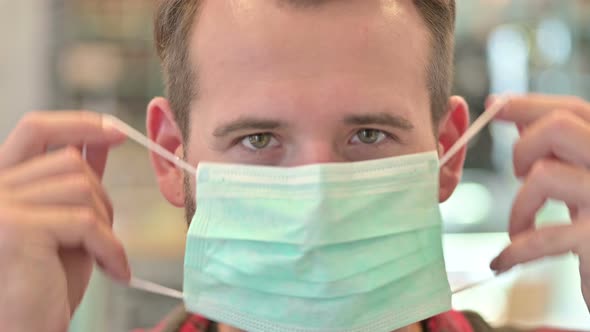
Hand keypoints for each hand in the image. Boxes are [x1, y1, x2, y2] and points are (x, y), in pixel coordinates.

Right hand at [0, 112, 129, 330]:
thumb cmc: (43, 288)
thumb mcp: (65, 226)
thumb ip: (74, 184)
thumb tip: (100, 140)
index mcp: (0, 184)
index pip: (36, 130)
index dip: (78, 123)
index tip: (117, 130)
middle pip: (68, 162)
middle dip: (101, 197)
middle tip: (104, 238)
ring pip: (80, 187)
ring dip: (106, 225)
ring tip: (106, 257)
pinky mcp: (14, 229)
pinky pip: (86, 221)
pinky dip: (110, 247)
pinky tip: (115, 272)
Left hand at [488, 94, 589, 309]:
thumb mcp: (585, 186)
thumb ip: (561, 153)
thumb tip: (521, 119)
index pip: (576, 110)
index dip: (529, 105)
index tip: (495, 106)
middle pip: (560, 126)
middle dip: (523, 148)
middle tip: (518, 176)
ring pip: (544, 175)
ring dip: (519, 206)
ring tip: (518, 228)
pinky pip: (542, 237)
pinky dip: (514, 251)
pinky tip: (502, 261)